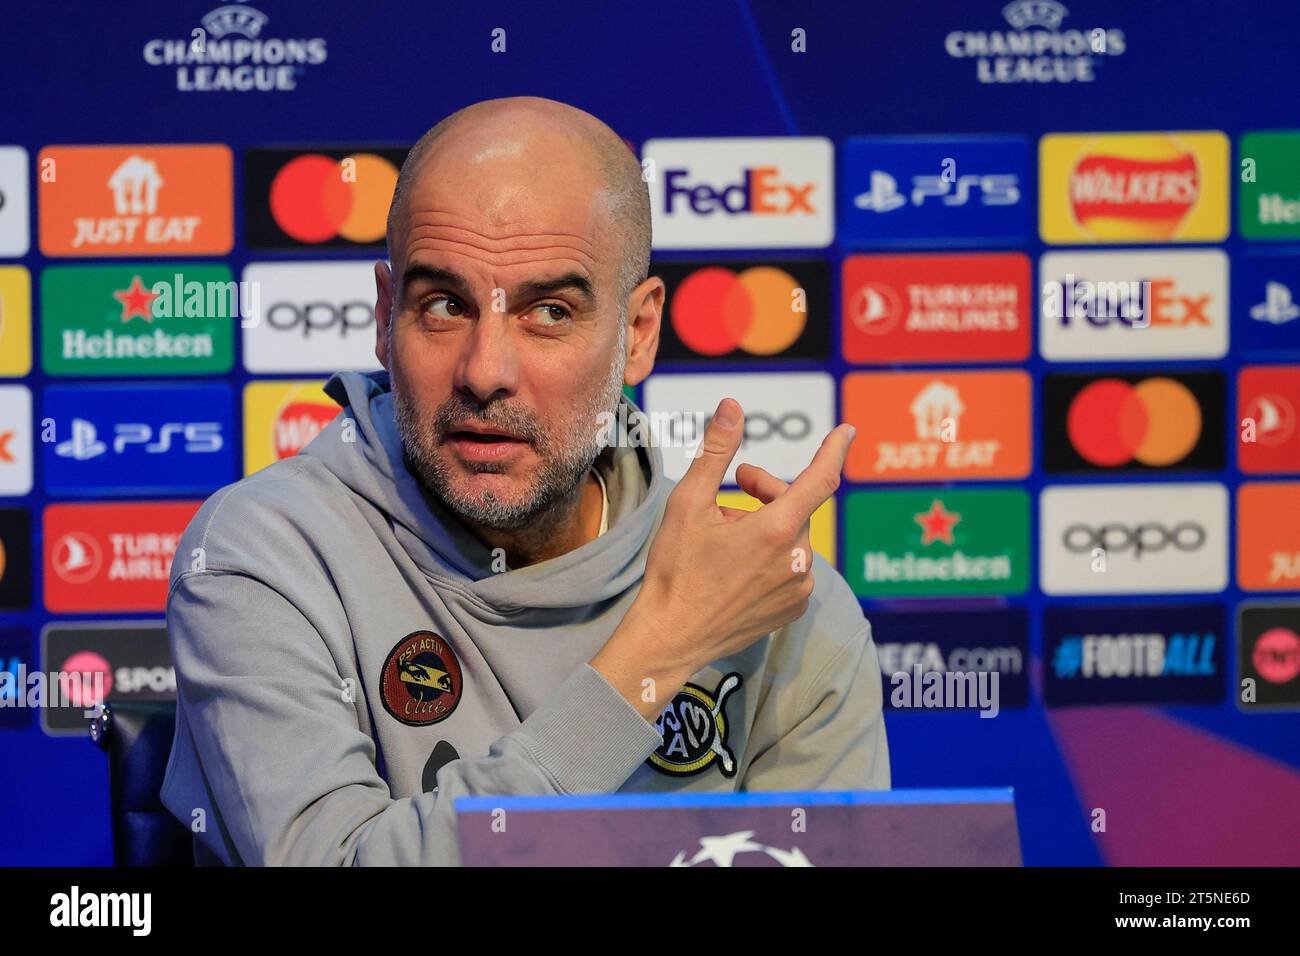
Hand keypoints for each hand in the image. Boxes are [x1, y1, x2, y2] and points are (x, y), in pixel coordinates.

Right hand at [591, 398, 854, 717]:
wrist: (671, 639)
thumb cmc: (676, 570)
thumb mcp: (688, 504)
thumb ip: (716, 451)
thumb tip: (732, 406)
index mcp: (777, 530)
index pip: (821, 479)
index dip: (834, 450)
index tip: (847, 431)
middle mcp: (798, 560)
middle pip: (795, 507)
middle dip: (768, 491)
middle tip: (736, 484)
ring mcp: (799, 588)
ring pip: (791, 538)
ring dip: (766, 526)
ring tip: (726, 535)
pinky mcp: (793, 609)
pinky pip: (791, 568)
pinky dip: (771, 557)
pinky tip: (737, 565)